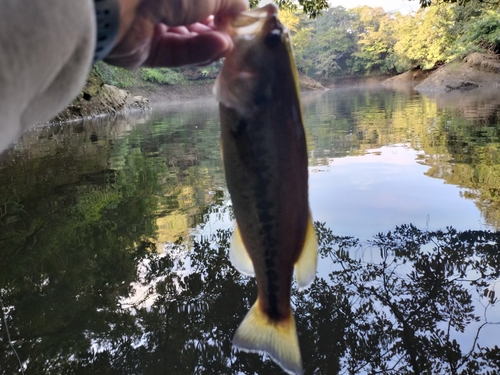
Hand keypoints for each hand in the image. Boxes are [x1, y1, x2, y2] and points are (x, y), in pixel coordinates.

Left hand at [104, 0, 247, 67]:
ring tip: (227, 45)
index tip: (240, 20)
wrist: (121, 4)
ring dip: (210, 42)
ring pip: (187, 39)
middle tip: (235, 36)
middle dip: (218, 28)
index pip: (203, 0)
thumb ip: (231, 1)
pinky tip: (217, 49)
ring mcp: (151, 25)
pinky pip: (175, 53)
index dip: (224, 9)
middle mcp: (161, 2)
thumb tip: (242, 12)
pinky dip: (197, 51)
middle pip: (195, 19)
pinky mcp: (145, 50)